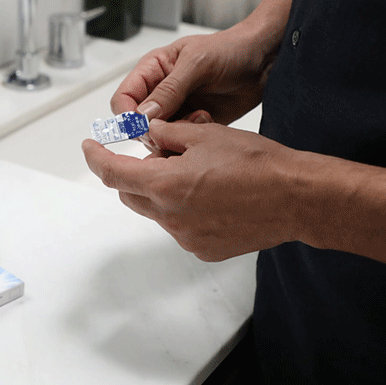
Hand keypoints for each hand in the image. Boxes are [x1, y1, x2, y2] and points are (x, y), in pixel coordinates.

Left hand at [82, 118, 300, 261]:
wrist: (295, 197)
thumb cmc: (257, 164)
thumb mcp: (205, 135)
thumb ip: (168, 136)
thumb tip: (150, 134)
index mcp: (165, 185)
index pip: (113, 173)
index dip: (96, 158)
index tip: (90, 148)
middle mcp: (170, 216)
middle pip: (132, 194)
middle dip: (135, 174)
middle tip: (163, 155)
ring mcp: (186, 237)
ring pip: (158, 211)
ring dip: (164, 192)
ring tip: (200, 174)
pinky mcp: (204, 249)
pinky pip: (181, 228)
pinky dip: (185, 210)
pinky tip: (214, 197)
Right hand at [111, 0, 294, 125]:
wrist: (263, 61)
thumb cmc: (230, 49)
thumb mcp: (197, 64)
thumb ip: (169, 90)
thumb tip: (142, 115)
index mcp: (152, 70)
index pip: (123, 100)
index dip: (128, 117)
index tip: (142, 127)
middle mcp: (160, 92)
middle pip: (137, 124)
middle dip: (153, 130)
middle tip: (174, 127)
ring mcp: (176, 109)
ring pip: (157, 136)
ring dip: (175, 134)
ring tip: (200, 118)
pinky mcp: (192, 123)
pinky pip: (179, 140)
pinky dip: (190, 138)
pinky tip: (207, 122)